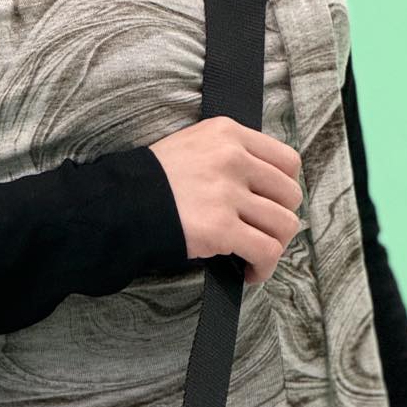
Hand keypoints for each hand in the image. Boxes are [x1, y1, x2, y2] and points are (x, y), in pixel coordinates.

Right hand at [149, 116, 303, 284]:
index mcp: (227, 133)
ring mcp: (227, 193)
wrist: (117, 205)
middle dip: (279, 220)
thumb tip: (261, 186)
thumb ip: (226, 155)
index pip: (286, 160)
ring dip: (274, 247)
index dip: (285, 189)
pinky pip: (265, 251)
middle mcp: (232, 158)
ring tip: (255, 258)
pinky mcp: (221, 228)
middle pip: (289, 194)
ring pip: (283, 224)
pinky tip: (249, 273)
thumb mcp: (191, 146)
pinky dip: (263, 268)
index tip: (271, 206)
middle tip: (261, 235)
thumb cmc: (150, 183)